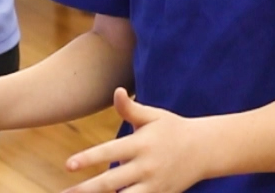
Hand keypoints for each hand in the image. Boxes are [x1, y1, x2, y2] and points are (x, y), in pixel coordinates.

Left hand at [61, 88, 205, 192]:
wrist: (205, 149)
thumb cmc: (173, 129)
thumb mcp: (154, 116)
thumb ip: (131, 109)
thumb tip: (116, 91)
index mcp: (141, 144)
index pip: (110, 152)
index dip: (88, 159)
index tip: (68, 165)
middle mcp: (146, 166)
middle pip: (110, 181)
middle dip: (85, 189)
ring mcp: (153, 185)